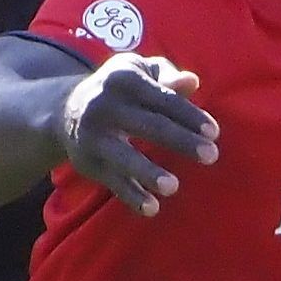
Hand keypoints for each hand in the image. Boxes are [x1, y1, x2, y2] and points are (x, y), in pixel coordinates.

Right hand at [59, 54, 217, 217]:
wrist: (66, 110)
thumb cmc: (120, 88)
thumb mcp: (139, 71)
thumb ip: (167, 76)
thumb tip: (192, 82)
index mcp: (124, 78)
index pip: (164, 98)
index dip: (189, 115)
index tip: (214, 132)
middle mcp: (105, 105)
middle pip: (150, 125)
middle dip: (181, 141)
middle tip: (212, 155)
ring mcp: (93, 136)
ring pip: (124, 156)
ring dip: (149, 172)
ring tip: (174, 187)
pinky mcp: (87, 163)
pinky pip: (112, 181)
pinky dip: (130, 196)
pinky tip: (152, 208)